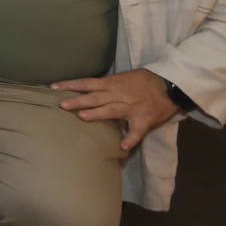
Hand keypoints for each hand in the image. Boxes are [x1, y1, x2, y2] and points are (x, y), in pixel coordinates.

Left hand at [51, 68, 181, 150]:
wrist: (171, 85)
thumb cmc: (144, 81)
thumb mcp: (123, 78)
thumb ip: (106, 85)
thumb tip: (86, 89)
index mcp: (113, 84)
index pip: (87, 83)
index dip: (70, 84)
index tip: (54, 86)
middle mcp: (120, 94)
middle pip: (95, 97)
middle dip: (78, 101)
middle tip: (62, 104)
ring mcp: (132, 107)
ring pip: (111, 110)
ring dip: (97, 113)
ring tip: (82, 117)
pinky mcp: (144, 119)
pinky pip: (136, 131)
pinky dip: (130, 138)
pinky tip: (123, 147)